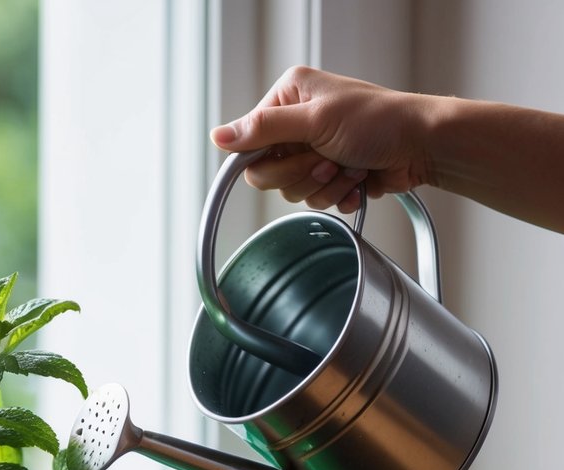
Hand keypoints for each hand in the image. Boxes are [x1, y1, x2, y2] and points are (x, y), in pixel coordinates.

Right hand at [210, 66, 434, 212]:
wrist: (423, 146)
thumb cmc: (381, 121)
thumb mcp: (316, 120)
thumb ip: (264, 129)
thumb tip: (218, 136)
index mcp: (288, 98)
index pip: (249, 143)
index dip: (270, 159)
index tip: (297, 154)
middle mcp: (297, 123)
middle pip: (267, 173)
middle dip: (301, 173)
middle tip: (328, 158)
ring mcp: (313, 150)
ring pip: (291, 190)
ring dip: (324, 185)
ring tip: (349, 165)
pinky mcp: (329, 174)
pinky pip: (314, 199)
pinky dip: (338, 194)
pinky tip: (357, 178)